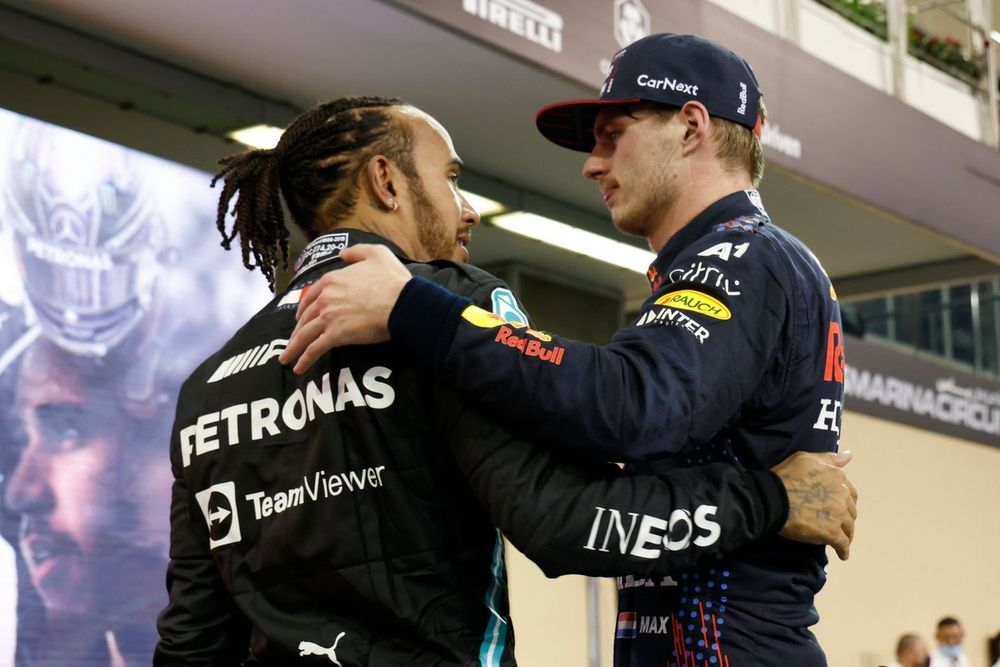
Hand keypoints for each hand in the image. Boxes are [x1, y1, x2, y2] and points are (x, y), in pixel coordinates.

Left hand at [279, 244, 411, 373]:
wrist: (403, 303)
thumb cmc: (393, 280)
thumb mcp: (377, 254)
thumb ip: (357, 252)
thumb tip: (343, 254)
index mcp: (332, 280)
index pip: (312, 295)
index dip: (304, 307)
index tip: (300, 317)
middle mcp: (326, 298)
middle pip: (305, 316)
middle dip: (296, 330)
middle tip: (293, 341)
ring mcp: (329, 317)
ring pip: (304, 334)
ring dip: (293, 348)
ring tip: (286, 359)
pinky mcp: (336, 335)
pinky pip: (315, 349)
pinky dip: (305, 359)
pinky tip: (299, 368)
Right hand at [773, 450, 856, 560]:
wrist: (772, 499)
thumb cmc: (784, 477)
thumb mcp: (805, 459)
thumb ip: (828, 458)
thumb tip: (849, 455)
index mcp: (837, 477)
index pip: (849, 492)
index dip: (844, 501)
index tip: (837, 507)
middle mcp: (843, 495)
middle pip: (850, 511)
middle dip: (845, 518)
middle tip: (835, 524)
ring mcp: (838, 515)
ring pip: (849, 528)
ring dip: (846, 534)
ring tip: (839, 540)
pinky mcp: (832, 533)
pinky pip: (843, 544)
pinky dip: (843, 550)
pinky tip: (841, 554)